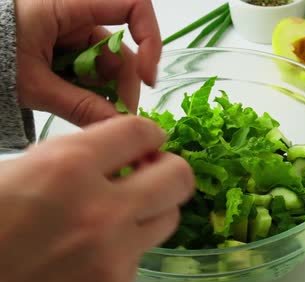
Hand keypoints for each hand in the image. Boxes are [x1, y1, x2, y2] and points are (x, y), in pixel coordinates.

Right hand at [0, 116, 193, 281]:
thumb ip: (74, 157)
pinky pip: (137, 262)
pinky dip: (119, 256)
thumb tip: (117, 154)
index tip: (148, 141)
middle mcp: (100, 211)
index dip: (149, 134)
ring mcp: (111, 258)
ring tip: (118, 218)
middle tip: (152, 176)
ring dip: (150, 212)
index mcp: (67, 167)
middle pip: (179, 177)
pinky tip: (86, 261)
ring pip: (168, 220)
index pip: (141, 132)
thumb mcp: (19, 170)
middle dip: (169, 170)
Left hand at [15, 0, 161, 125]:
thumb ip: (78, 105)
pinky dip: (93, 91)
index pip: (132, 5)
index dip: (151, 37)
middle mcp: (75, 15)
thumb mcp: (32, 84)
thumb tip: (117, 126)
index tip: (147, 75)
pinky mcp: (66, 48)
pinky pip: (92, 70)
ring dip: (108, 92)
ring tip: (97, 117)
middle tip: (120, 117)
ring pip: (108, 63)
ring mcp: (71, 32)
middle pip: (122, 47)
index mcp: (67, 6)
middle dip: (125, 83)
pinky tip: (84, 107)